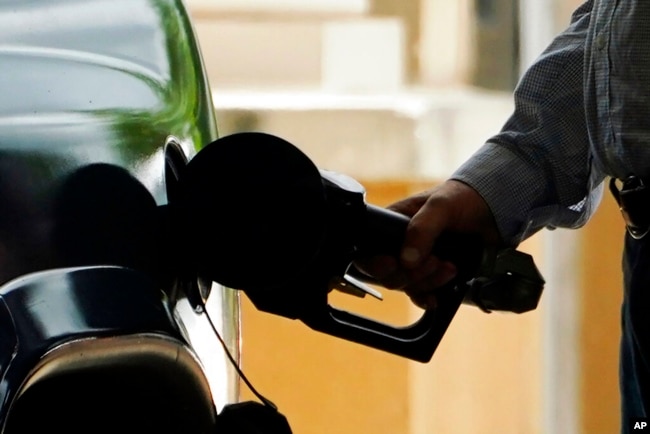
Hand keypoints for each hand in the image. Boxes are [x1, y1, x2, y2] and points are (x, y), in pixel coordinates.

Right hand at [356, 180, 500, 308]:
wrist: (495, 210)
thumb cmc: (463, 198)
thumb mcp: (440, 206)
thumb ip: (422, 229)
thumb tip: (406, 260)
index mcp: (392, 225)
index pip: (369, 251)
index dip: (376, 263)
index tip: (393, 263)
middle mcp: (401, 245)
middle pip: (388, 275)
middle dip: (411, 273)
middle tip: (435, 261)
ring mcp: (417, 262)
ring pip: (406, 286)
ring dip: (427, 282)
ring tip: (450, 267)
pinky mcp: (433, 275)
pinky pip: (421, 294)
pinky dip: (427, 298)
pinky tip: (436, 298)